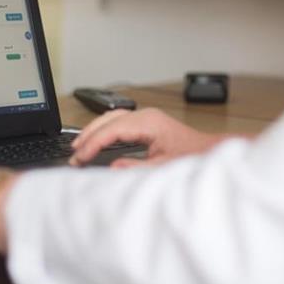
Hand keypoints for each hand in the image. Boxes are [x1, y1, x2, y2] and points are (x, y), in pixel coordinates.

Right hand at [69, 107, 226, 167]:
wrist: (210, 153)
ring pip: (112, 118)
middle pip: (108, 119)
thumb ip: (135, 168)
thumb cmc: (193, 158)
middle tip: (73, 154)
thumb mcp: (163, 167)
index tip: (80, 157)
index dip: (93, 144)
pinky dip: (105, 130)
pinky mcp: (148, 123)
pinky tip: (98, 139)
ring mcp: (146, 117)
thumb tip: (111, 167)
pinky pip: (120, 121)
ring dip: (94, 130)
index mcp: (148, 122)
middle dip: (88, 136)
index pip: (111, 130)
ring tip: (79, 146)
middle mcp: (146, 116)